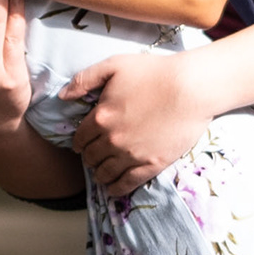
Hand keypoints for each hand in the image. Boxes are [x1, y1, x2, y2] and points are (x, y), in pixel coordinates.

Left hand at [60, 47, 217, 200]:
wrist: (191, 88)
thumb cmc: (154, 72)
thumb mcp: (115, 66)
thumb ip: (85, 79)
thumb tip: (62, 96)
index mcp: (100, 117)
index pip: (80, 139)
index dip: (80, 141)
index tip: (84, 143)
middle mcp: (112, 140)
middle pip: (91, 157)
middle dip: (90, 157)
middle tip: (94, 156)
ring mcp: (131, 155)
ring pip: (105, 173)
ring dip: (100, 174)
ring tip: (102, 172)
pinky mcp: (151, 165)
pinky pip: (126, 184)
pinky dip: (115, 188)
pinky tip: (113, 187)